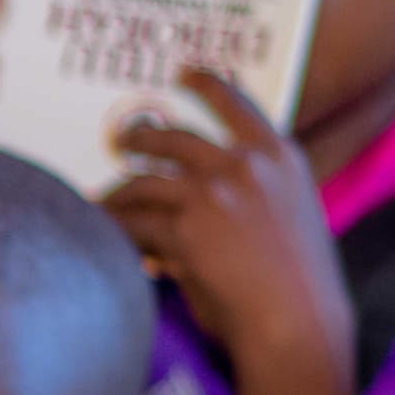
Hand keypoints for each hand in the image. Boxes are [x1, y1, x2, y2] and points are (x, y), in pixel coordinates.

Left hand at [103, 67, 352, 371]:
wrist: (298, 323)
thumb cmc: (296, 284)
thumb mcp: (290, 217)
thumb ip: (256, 191)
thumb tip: (203, 188)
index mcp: (279, 157)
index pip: (236, 103)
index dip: (206, 83)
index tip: (185, 71)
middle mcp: (246, 164)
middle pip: (173, 136)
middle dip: (139, 139)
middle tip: (123, 141)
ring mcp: (214, 191)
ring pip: (142, 180)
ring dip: (114, 193)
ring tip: (97, 200)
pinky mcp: (184, 226)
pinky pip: (130, 222)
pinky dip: (111, 230)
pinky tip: (96, 233)